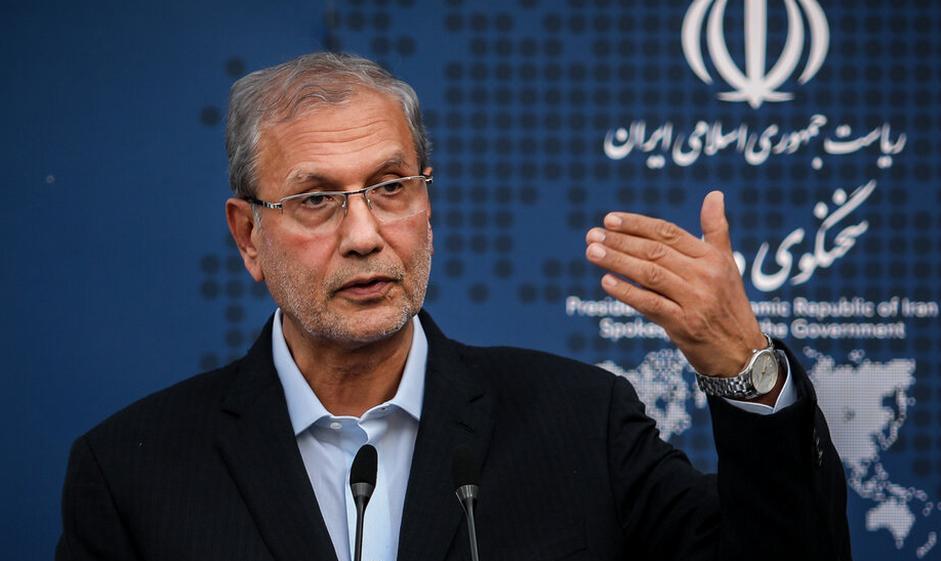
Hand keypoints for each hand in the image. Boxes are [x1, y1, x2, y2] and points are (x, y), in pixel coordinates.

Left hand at [585, 191, 764, 376]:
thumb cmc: (729, 304)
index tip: (609, 219)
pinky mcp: (684, 324)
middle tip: (592, 235)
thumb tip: (714, 194)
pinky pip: (650, 304)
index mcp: (711, 257)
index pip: (667, 233)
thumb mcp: (727, 264)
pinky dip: (627, 292)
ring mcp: (694, 300)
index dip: (636, 224)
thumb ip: (716, 229)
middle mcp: (704, 275)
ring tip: (592, 252)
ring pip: (649, 274)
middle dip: (620, 241)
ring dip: (617, 261)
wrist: (741, 352)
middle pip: (655, 251)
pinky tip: (606, 282)